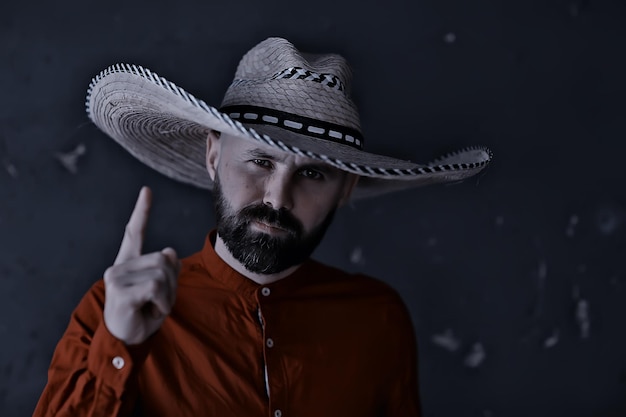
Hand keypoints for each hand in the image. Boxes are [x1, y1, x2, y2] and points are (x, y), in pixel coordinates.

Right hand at [103, 186, 179, 344]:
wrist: (125, 341)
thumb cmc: (142, 315)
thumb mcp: (162, 291)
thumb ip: (168, 270)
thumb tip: (169, 252)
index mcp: (129, 263)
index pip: (134, 232)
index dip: (142, 212)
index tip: (147, 191)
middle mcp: (120, 266)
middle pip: (165, 259)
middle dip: (172, 283)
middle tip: (159, 302)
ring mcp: (117, 277)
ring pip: (163, 273)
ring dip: (168, 296)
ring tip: (153, 308)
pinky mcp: (120, 290)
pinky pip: (157, 288)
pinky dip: (163, 303)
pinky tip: (150, 312)